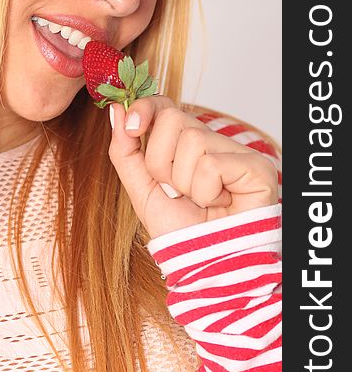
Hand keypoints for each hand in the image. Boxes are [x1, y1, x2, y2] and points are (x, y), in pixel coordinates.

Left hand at [108, 97, 278, 238]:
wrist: (206, 265)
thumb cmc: (180, 230)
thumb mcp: (141, 189)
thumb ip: (126, 150)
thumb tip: (115, 110)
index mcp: (185, 144)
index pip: (165, 105)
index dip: (146, 107)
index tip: (133, 126)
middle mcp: (212, 142)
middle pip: (172, 118)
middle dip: (161, 162)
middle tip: (175, 191)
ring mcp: (236, 152)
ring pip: (191, 140)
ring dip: (184, 182)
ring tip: (199, 202)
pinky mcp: (256, 166)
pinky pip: (211, 165)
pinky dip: (206, 193)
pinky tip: (219, 204)